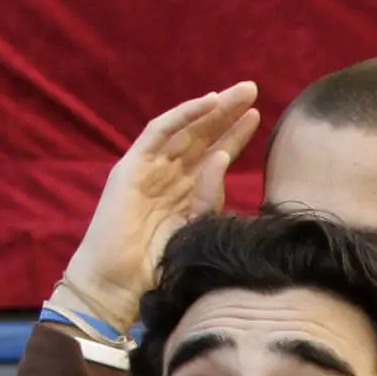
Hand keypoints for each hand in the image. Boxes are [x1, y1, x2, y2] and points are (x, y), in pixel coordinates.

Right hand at [58, 83, 261, 330]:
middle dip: (226, 114)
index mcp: (185, 193)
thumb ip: (211, 198)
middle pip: (201, 137)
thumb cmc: (158, 269)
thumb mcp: (196, 230)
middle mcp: (167, 176)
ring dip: (211, 109)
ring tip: (239, 93)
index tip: (258, 118)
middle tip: (251, 89)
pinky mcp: (131, 168)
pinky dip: (183, 115)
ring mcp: (148, 170)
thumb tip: (223, 159)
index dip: (234, 137)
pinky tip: (208, 103)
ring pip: (184, 130)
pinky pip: (158, 132)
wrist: (118, 286)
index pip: (213, 156)